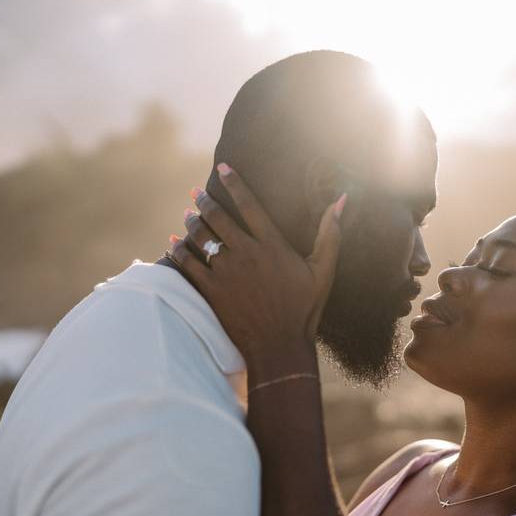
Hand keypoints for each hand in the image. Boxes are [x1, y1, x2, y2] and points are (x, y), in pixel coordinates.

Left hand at [169, 163, 345, 374]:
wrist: (279, 346)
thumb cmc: (305, 309)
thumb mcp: (323, 271)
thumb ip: (330, 234)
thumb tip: (342, 199)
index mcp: (272, 245)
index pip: (249, 205)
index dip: (234, 183)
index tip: (222, 168)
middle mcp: (247, 253)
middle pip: (218, 218)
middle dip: (204, 202)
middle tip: (195, 193)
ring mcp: (226, 272)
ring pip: (201, 238)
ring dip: (191, 223)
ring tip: (187, 216)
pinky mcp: (211, 290)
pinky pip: (188, 264)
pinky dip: (178, 251)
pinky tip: (172, 244)